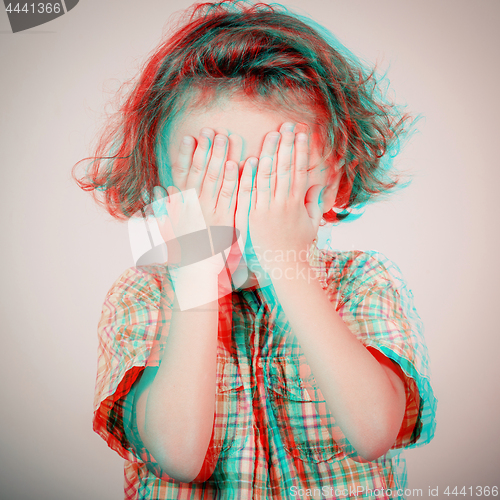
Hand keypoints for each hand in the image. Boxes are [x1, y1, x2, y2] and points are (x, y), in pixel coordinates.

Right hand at [153, 128, 243, 301]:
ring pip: (219, 181)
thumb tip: (156, 187)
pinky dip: (239, 180)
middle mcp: (197, 207)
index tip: (189, 137)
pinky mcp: (229, 221)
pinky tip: (244, 163)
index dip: (186, 155)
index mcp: (182, 206)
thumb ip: (163, 208)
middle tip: (213, 130)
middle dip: (208, 151)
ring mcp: (214, 213)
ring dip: (223, 158)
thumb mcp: (166, 231)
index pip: (183, 175)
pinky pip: (235, 197)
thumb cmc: (182, 254)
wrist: (196, 276)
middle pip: (203, 173)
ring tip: (227, 137)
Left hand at [237, 123, 323, 280]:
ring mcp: (265, 209)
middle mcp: (281, 203)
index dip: (301, 150)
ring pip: (267, 177)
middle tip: (287, 125)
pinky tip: (251, 159)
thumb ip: (314, 201)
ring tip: (272, 134)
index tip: (302, 132)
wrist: (282, 265)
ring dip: (269, 154)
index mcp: (296, 202)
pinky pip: (250, 192)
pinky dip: (250, 176)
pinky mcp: (250, 216)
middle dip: (286, 145)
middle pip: (283, 168)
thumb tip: (318, 182)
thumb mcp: (312, 222)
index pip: (298, 170)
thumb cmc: (298, 243)